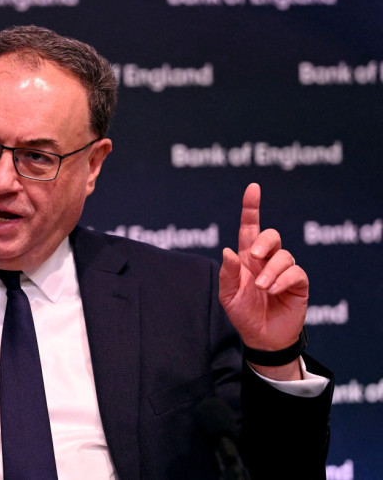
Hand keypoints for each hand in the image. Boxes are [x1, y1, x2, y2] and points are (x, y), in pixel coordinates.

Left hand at [219, 183, 307, 379]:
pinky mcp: (298, 284)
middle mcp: (266, 261)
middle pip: (271, 235)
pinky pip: (295, 272)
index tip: (253, 188)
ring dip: (270, 269)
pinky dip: (282, 279)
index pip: (249, 228)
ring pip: (284, 255)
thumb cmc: (243, 313)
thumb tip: (227, 251)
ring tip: (261, 287)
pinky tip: (273, 290)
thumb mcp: (227, 295)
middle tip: (254, 255)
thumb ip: (227, 274)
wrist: (261, 338)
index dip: (251, 208)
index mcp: (247, 259)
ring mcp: (283, 271)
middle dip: (264, 240)